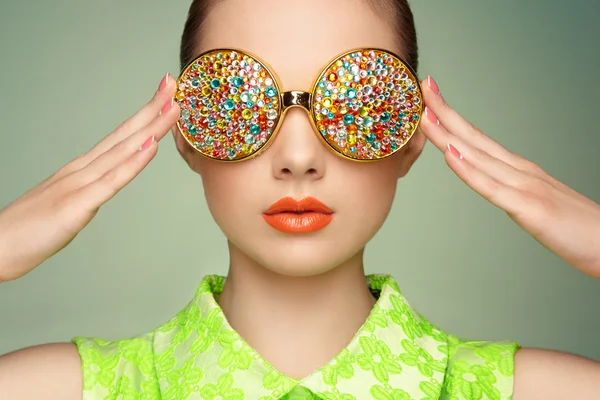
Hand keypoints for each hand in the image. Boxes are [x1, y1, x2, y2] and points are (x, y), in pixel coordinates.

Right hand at [0, 74, 179, 281]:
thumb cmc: (30, 230)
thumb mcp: (68, 205)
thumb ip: (88, 193)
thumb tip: (105, 187)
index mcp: (81, 170)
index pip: (119, 137)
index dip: (143, 116)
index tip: (163, 96)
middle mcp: (82, 170)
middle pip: (124, 135)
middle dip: (152, 109)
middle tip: (174, 84)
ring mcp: (79, 184)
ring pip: (123, 151)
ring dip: (150, 127)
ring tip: (172, 106)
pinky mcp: (76, 205)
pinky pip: (111, 181)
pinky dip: (133, 162)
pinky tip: (151, 145)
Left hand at [418, 76, 599, 276]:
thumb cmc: (577, 229)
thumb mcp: (537, 206)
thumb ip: (514, 194)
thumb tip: (494, 188)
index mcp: (520, 170)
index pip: (479, 140)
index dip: (453, 119)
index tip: (433, 100)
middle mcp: (520, 171)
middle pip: (474, 138)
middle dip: (445, 113)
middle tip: (423, 88)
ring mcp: (525, 186)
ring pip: (477, 156)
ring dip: (448, 134)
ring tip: (425, 114)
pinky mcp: (529, 208)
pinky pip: (492, 187)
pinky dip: (469, 169)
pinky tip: (450, 154)